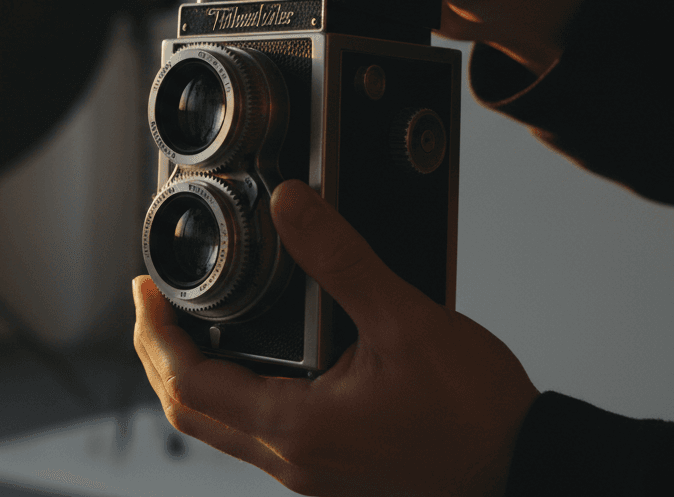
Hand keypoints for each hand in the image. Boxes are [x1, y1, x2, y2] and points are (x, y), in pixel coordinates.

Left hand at [133, 179, 538, 496]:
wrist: (527, 469)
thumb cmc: (477, 415)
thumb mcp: (405, 321)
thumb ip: (341, 258)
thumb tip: (292, 204)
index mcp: (298, 428)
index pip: (188, 384)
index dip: (154, 334)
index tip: (146, 291)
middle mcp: (294, 460)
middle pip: (189, 412)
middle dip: (159, 354)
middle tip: (154, 303)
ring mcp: (310, 473)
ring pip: (221, 426)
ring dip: (194, 375)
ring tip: (193, 322)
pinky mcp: (331, 472)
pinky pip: (258, 434)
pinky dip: (235, 392)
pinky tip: (255, 357)